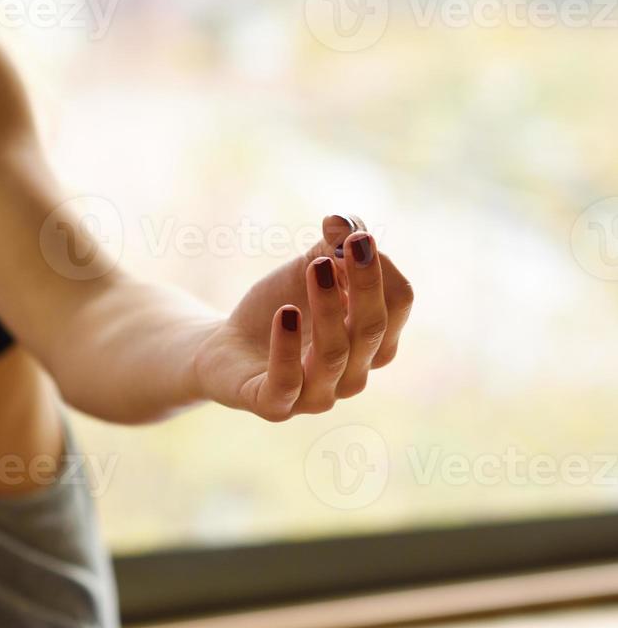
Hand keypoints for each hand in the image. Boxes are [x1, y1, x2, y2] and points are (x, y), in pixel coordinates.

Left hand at [193, 215, 413, 420]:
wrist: (228, 346)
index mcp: (374, 341)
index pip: (398, 304)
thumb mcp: (309, 268)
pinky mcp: (275, 405)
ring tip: (315, 268)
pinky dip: (288, 348)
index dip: (381, 268)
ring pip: (334, 355)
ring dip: (328, 308)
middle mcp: (355, 373)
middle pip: (372, 329)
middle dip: (363, 284)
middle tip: (345, 244)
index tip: (354, 235)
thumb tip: (342, 222)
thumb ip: (334, 244)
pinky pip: (288, 383)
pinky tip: (285, 314)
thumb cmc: (283, 306)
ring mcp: (317, 395)